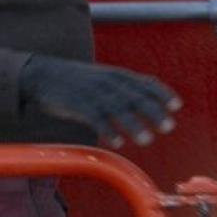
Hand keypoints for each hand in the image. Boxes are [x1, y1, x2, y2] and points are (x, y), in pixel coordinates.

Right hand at [19, 55, 180, 148]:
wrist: (40, 74)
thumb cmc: (74, 79)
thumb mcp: (101, 75)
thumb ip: (123, 84)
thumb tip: (149, 93)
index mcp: (114, 74)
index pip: (144, 82)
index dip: (161, 94)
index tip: (176, 105)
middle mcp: (106, 82)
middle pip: (135, 97)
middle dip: (153, 112)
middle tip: (168, 127)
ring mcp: (91, 93)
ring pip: (118, 109)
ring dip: (134, 125)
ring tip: (147, 140)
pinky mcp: (76, 104)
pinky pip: (95, 118)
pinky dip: (107, 129)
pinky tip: (117, 142)